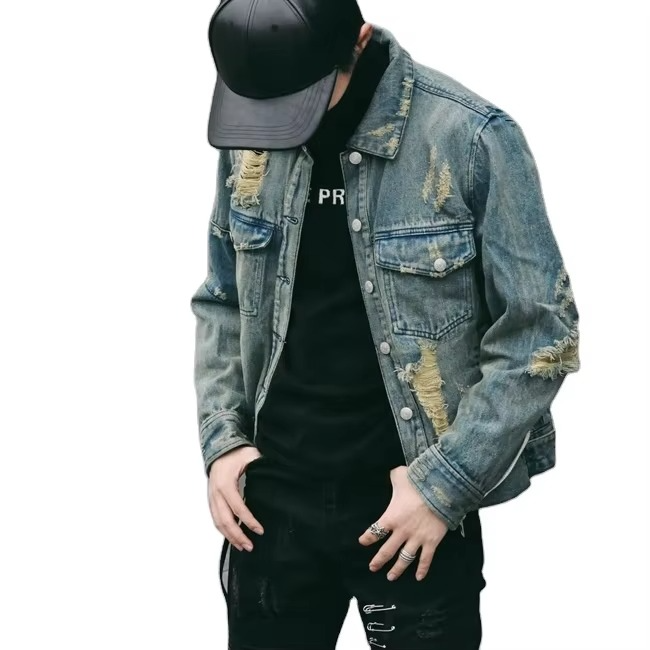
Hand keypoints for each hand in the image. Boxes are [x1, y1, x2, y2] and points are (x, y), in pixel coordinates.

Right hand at [208, 445, 264, 551]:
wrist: (220, 449)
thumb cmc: (236, 453)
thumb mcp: (251, 456)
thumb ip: (262, 466)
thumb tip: (278, 473)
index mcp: (226, 483)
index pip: (238, 507)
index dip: (249, 521)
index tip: (259, 530)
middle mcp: (216, 493)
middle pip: (225, 520)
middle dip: (237, 536)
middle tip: (250, 546)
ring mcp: (212, 497)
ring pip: (218, 522)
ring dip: (229, 536)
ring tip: (242, 546)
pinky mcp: (211, 500)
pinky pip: (215, 519)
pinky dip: (223, 530)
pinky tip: (233, 537)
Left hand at [358, 465, 448, 581]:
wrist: (440, 490)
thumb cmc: (417, 482)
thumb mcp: (399, 476)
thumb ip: (393, 476)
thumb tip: (393, 472)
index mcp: (391, 517)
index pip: (375, 531)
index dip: (367, 538)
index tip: (363, 542)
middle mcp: (402, 531)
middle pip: (387, 551)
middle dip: (378, 561)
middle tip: (373, 568)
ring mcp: (417, 538)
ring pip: (404, 559)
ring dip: (397, 569)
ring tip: (391, 577)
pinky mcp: (431, 542)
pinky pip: (426, 559)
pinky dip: (422, 569)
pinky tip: (418, 577)